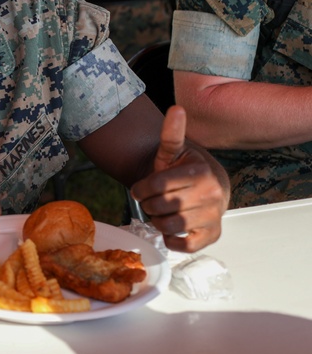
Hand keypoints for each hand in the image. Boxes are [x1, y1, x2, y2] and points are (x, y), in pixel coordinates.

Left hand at [130, 106, 227, 251]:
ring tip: (161, 212)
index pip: (156, 185)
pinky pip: (186, 245)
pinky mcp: (212, 235)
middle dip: (149, 204)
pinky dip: (172, 240)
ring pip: (170, 226)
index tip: (140, 189)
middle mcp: (211, 194)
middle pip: (160, 206)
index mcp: (200, 172)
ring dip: (158, 221)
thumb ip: (172, 133)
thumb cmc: (183, 169)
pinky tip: (171, 228)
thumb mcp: (173, 151)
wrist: (205, 187)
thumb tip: (176, 108)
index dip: (141, 189)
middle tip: (152, 200)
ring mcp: (213, 216)